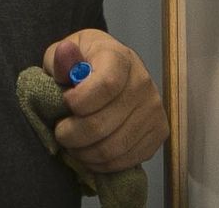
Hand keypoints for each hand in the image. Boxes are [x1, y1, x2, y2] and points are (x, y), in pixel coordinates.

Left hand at [42, 28, 168, 173]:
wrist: (112, 72)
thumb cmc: (83, 64)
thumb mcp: (65, 55)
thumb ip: (60, 60)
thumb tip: (65, 54)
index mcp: (119, 57)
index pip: (106, 86)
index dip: (78, 102)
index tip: (66, 103)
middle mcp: (142, 82)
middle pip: (102, 124)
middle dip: (72, 135)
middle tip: (61, 132)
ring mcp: (153, 108)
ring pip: (112, 148)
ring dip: (84, 153)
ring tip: (72, 144)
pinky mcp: (158, 131)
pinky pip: (126, 160)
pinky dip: (101, 164)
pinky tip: (90, 152)